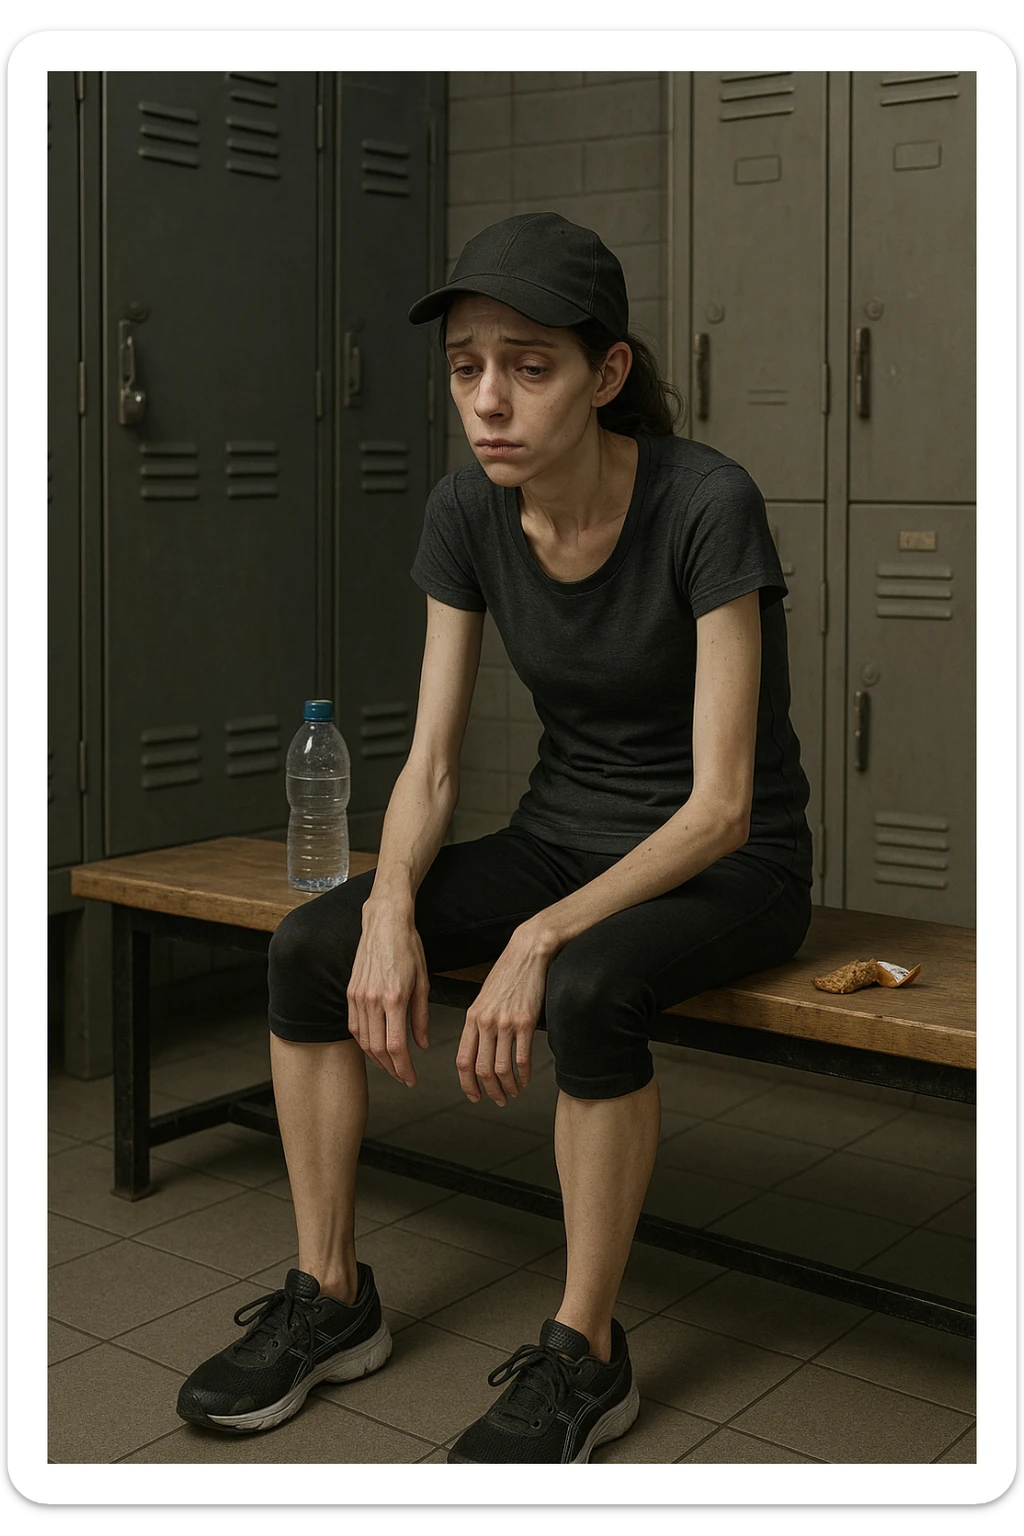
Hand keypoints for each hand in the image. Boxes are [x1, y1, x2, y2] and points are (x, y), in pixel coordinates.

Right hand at [346, 910, 430, 1086]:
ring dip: (377, 1058)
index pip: (396, 1046)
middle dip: (391, 1069)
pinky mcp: (350, 992)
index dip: (403, 1068)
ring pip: (364, 1040)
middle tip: (402, 1077)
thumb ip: (421, 1016)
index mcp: (394, 998)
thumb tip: (422, 1044)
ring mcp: (358, 996)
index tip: (411, 1079)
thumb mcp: (423, 981)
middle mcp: (372, 1000)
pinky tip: (373, 1047)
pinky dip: (363, 1041)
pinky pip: (354, 1025)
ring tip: (390, 1066)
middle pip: (378, 1048)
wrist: (385, 922)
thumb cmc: (408, 947)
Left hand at [456, 926, 554, 1105]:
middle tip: (497, 1100)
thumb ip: (479, 1022)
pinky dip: (524, 1075)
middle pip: (482, 1070)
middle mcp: (485, 1022)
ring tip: (513, 1092)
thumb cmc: (507, 974)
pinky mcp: (525, 1022)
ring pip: (502, 1068)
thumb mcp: (484, 998)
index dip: (467, 1083)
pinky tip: (526, 1079)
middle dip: (489, 1091)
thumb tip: (478, 1049)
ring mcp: (505, 1023)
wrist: (527, 953)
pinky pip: (522, 1058)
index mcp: (472, 1017)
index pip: (463, 1060)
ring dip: (508, 1087)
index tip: (474, 1095)